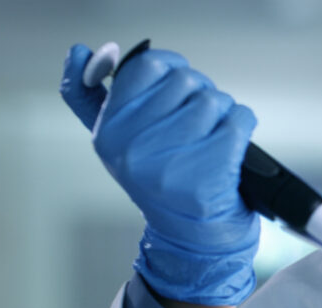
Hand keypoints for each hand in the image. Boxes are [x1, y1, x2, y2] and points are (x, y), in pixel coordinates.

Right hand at [60, 44, 259, 305]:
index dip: (171, 68)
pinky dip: (243, 126)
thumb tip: (79, 52)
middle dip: (200, 95)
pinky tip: (233, 148)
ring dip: (223, 113)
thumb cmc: (162, 184)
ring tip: (213, 140)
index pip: (145, 67)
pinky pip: (239, 119)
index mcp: (109, 133)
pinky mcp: (210, 170)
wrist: (194, 241)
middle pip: (186, 80)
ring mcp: (172, 160)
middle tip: (199, 125)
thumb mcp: (119, 145)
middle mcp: (134, 147)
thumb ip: (92, 99)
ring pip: (214, 99)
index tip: (180, 87)